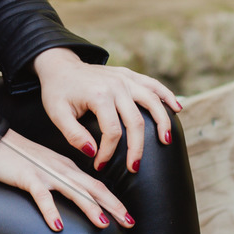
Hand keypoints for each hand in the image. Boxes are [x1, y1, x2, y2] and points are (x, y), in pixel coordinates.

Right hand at [0, 128, 131, 232]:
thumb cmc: (17, 158)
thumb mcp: (45, 169)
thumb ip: (60, 182)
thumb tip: (75, 198)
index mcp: (67, 168)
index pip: (95, 186)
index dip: (113, 201)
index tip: (128, 216)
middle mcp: (61, 170)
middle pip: (92, 188)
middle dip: (113, 206)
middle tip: (130, 222)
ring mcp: (45, 173)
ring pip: (73, 191)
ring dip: (90, 208)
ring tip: (105, 224)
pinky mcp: (27, 177)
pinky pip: (41, 196)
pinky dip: (50, 211)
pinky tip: (58, 226)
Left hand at [32, 48, 181, 173]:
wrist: (60, 66)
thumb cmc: (58, 91)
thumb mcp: (57, 114)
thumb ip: (73, 134)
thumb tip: (92, 151)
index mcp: (99, 95)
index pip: (112, 131)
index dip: (108, 152)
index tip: (100, 165)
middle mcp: (116, 85)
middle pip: (135, 120)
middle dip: (136, 148)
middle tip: (134, 168)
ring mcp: (125, 78)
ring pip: (152, 101)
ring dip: (162, 121)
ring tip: (166, 141)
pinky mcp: (129, 75)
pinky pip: (153, 84)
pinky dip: (167, 95)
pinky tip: (177, 109)